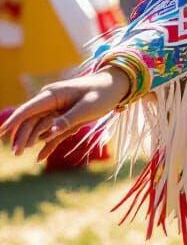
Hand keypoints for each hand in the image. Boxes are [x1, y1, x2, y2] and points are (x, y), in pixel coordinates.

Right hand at [0, 67, 129, 161]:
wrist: (116, 86)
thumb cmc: (102, 93)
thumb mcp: (86, 108)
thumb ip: (67, 120)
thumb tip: (49, 133)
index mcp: (54, 94)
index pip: (29, 109)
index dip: (14, 120)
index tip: (1, 132)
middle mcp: (51, 102)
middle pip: (31, 120)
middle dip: (21, 135)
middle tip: (16, 152)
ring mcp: (57, 111)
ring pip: (39, 127)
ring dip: (31, 139)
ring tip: (21, 153)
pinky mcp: (65, 119)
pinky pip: (53, 133)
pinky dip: (47, 144)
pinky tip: (40, 158)